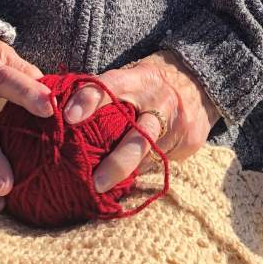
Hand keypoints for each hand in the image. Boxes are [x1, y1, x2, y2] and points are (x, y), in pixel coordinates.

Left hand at [63, 50, 220, 192]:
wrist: (200, 82)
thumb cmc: (149, 83)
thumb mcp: (132, 77)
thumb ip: (105, 94)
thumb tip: (62, 115)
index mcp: (141, 79)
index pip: (112, 86)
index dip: (90, 100)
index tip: (68, 117)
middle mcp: (161, 102)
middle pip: (139, 136)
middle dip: (117, 162)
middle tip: (95, 182)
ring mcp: (179, 125)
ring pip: (149, 156)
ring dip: (126, 173)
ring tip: (104, 186)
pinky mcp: (190, 142)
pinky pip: (160, 163)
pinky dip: (140, 171)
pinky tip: (127, 179)